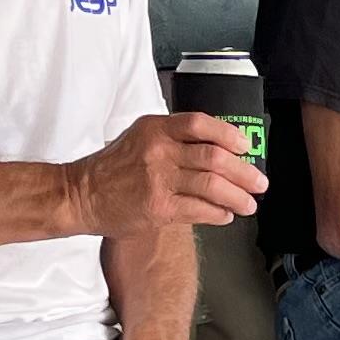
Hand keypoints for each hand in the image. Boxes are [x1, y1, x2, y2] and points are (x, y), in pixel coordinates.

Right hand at [64, 114, 263, 235]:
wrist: (80, 194)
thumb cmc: (113, 167)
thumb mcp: (141, 137)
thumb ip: (175, 137)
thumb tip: (219, 148)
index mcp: (156, 128)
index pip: (201, 124)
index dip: (229, 135)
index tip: (245, 147)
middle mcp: (158, 151)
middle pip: (215, 158)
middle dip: (245, 173)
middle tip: (259, 183)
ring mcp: (158, 180)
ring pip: (212, 186)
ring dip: (238, 197)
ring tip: (249, 204)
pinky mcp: (157, 208)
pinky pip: (200, 210)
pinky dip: (218, 214)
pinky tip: (225, 215)